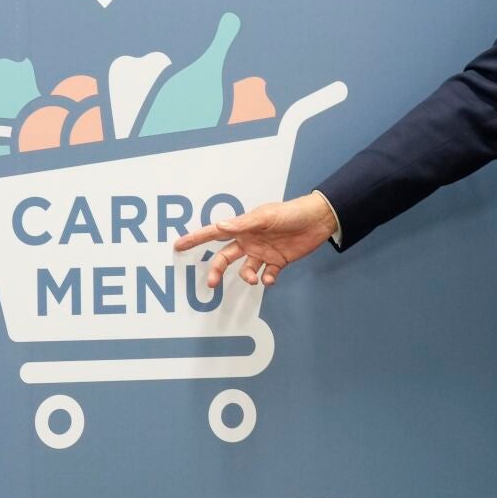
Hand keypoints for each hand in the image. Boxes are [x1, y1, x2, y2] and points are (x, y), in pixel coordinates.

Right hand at [173, 191, 338, 287]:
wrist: (318, 220)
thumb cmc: (291, 213)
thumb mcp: (266, 217)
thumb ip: (243, 224)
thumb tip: (219, 227)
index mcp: (244, 228)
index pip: (214, 233)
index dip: (196, 239)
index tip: (178, 245)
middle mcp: (250, 241)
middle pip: (225, 257)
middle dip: (216, 270)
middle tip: (211, 284)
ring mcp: (263, 252)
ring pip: (246, 270)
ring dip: (247, 277)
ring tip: (254, 278)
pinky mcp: (278, 261)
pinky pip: (267, 275)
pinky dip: (267, 280)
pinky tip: (270, 278)